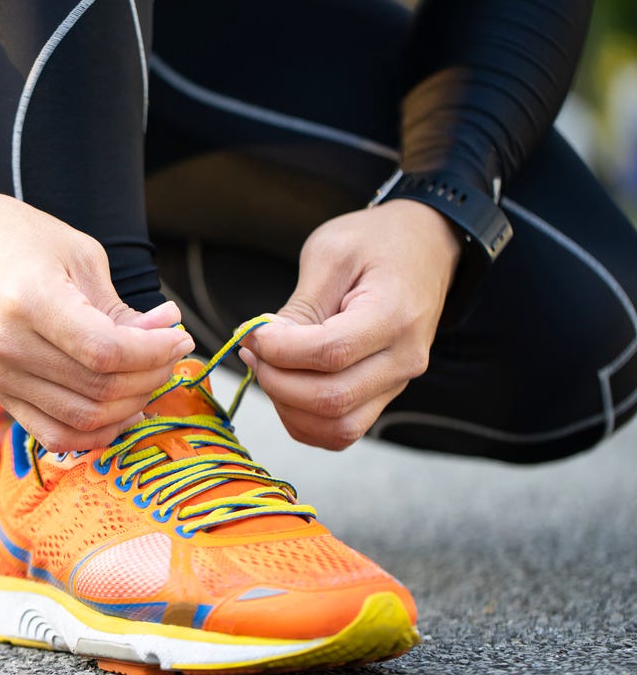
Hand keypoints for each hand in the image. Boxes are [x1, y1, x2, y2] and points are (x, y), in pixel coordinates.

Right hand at [0, 175, 193, 451]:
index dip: (155, 352)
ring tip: (149, 375)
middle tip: (170, 351)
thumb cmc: (12, 237)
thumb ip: (118, 307)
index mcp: (31, 301)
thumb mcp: (77, 254)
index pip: (107, 352)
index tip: (179, 336)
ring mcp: (0, 377)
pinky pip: (54, 434)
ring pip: (82, 420)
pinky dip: (95, 432)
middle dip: (151, 376)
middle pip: (99, 390)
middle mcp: (9, 347)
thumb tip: (164, 336)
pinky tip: (120, 409)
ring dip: (130, 405)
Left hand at [238, 200, 460, 449]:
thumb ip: (299, 306)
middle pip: (331, 400)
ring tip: (265, 366)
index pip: (330, 353)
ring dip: (286, 406)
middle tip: (252, 349)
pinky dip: (302, 419)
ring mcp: (396, 384)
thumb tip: (261, 344)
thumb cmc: (375, 243)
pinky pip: (340, 431)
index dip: (280, 350)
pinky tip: (284, 384)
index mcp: (394, 315)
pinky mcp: (383, 396)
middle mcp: (403, 360)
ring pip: (336, 428)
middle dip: (276, 381)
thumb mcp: (331, 254)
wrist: (424, 247)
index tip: (251, 332)